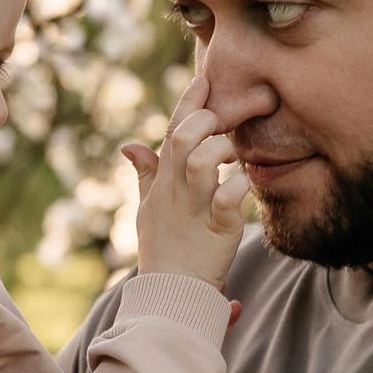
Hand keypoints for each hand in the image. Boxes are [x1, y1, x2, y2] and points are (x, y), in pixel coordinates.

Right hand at [123, 75, 248, 287]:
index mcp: (163, 181)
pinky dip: (239, 190)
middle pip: (182, 137)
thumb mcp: (148, 208)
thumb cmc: (163, 247)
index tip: (204, 80)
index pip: (173, 131)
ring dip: (220, 151)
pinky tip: (243, 191)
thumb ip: (145, 174)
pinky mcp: (219, 229)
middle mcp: (177, 189)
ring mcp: (196, 208)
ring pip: (202, 161)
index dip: (188, 103)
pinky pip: (229, 199)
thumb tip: (129, 145)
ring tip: (232, 158)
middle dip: (204, 121)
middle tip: (223, 126)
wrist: (170, 292)